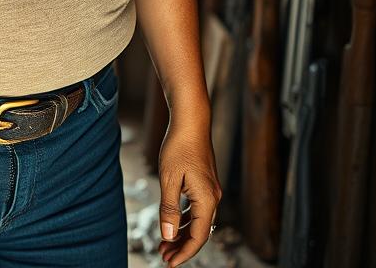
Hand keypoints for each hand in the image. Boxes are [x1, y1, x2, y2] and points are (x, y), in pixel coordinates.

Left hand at [157, 118, 221, 265]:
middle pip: (199, 232)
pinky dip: (185, 219)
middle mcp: (213, 199)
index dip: (183, 253)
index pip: (197, 237)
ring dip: (182, 233)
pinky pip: (196, 209)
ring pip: (197, 221)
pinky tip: (173, 222)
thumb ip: (169, 209)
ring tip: (165, 243)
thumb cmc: (178, 147)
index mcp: (207, 200)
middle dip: (181, 246)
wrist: (191, 121)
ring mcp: (210, 191)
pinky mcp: (205, 184)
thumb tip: (168, 236)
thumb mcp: (169, 178)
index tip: (168, 263)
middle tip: (163, 256)